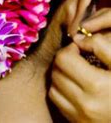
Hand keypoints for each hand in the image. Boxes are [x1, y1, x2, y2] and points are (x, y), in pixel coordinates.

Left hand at [49, 8, 110, 122]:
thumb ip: (101, 47)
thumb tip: (77, 39)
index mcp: (97, 85)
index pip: (63, 58)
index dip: (70, 49)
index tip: (80, 49)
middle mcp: (85, 102)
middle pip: (56, 71)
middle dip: (64, 61)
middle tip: (78, 59)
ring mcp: (79, 115)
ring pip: (53, 86)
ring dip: (61, 75)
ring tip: (77, 72)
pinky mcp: (76, 122)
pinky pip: (56, 100)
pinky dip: (61, 90)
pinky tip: (75, 87)